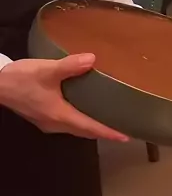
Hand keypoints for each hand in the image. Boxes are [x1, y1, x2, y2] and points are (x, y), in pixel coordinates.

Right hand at [0, 54, 128, 142]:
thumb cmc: (21, 79)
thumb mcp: (46, 70)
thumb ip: (70, 66)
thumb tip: (92, 59)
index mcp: (60, 115)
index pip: (90, 127)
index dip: (109, 132)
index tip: (126, 136)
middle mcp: (55, 124)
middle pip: (84, 131)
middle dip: (103, 131)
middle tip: (122, 128)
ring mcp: (47, 122)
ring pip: (75, 128)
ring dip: (91, 126)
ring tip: (107, 119)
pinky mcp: (41, 117)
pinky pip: (67, 123)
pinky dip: (80, 120)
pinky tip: (84, 109)